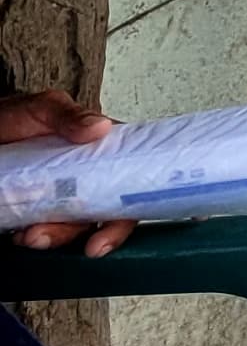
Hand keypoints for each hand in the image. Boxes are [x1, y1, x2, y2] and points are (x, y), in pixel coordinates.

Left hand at [3, 89, 134, 256]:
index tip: (108, 232)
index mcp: (101, 152)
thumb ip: (70, 115)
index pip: (129, 183)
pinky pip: (46, 230)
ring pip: (72, 227)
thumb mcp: (45, 108)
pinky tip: (20, 234)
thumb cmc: (17, 117)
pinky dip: (35, 237)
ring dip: (53, 237)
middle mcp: (88, 177)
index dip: (125, 213)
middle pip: (101, 214)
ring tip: (28, 235)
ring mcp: (62, 195)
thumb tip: (100, 127)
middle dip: (78, 232)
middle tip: (49, 236)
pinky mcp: (38, 208)